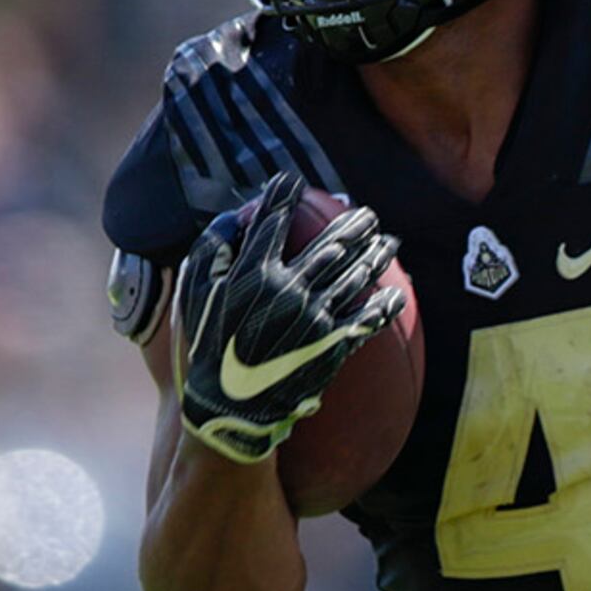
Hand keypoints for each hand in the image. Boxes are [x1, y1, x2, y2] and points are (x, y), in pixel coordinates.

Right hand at [172, 172, 407, 464]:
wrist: (228, 409)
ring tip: (388, 243)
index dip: (283, 196)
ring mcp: (313, 317)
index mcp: (251, 274)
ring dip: (375, 255)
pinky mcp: (330, 346)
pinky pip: (365, 319)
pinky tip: (396, 295)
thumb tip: (237, 217)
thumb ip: (212, 251)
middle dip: (352, 224)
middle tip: (366, 214)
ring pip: (353, 275)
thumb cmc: (206, 348)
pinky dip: (383, 305)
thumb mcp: (193, 295)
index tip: (292, 182)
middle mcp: (288, 290)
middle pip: (329, 244)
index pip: (272, 222)